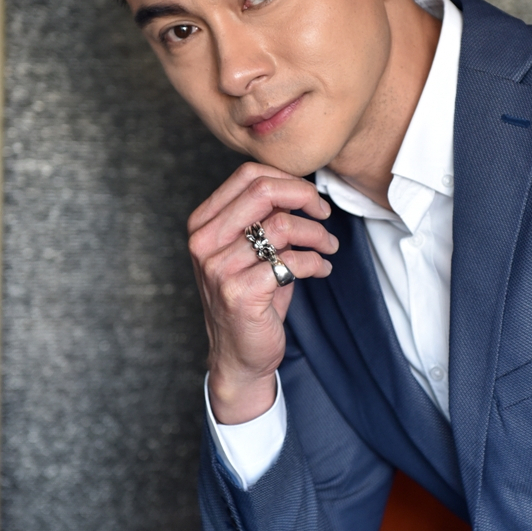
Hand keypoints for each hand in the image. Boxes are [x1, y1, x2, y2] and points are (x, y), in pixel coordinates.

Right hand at [188, 162, 337, 423]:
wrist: (238, 355)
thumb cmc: (250, 296)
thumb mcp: (249, 250)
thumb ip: (265, 216)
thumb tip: (304, 190)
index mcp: (203, 223)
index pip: (247, 175)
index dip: (288, 179)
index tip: (310, 198)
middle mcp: (204, 242)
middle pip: (263, 192)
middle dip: (304, 197)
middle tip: (324, 213)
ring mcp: (218, 268)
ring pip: (282, 226)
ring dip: (316, 234)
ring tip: (329, 246)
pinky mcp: (240, 293)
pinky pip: (291, 261)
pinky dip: (315, 262)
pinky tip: (322, 268)